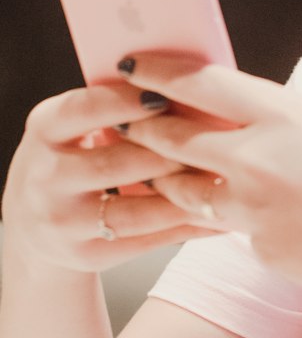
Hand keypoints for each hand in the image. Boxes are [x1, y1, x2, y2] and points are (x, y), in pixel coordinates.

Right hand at [1, 81, 215, 273]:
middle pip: (116, 164)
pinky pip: (147, 241)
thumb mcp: (78, 126)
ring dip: (185, 196)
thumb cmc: (78, 156)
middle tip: (218, 144)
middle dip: (170, 154)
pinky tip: (224, 217)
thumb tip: (189, 83)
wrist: (39, 221)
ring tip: (226, 182)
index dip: (126, 102)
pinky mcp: (85, 254)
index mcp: (45, 129)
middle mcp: (45, 177)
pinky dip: (189, 228)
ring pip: (135, 211)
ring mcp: (61, 221)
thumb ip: (118, 107)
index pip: (84, 109)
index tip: (166, 95)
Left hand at [121, 54, 301, 334]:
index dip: (157, 73)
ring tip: (162, 170)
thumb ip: (295, 118)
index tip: (132, 67)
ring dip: (169, 178)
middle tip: (124, 120)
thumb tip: (264, 112)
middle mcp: (258, 158)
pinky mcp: (255, 245)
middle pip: (171, 137)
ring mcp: (252, 207)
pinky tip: (247, 214)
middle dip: (141, 128)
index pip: (200, 84)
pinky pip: (226, 225)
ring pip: (184, 188)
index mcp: (285, 115)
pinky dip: (226, 217)